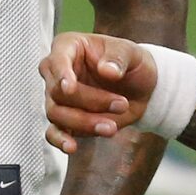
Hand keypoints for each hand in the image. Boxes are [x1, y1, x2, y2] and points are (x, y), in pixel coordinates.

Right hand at [41, 32, 156, 154]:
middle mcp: (58, 72)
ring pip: (57, 114)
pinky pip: (53, 132)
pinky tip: (71, 147)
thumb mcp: (132, 53)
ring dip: (84, 123)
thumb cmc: (132, 63)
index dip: (62, 74)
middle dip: (90, 102)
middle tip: (122, 104)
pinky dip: (60, 140)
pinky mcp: (66, 120)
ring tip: (112, 128)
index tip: (70, 88)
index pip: (57, 59)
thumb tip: (106, 70)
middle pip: (57, 92)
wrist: (141, 89)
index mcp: (69, 47)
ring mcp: (59, 98)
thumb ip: (118, 58)